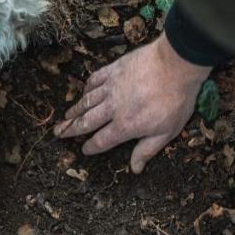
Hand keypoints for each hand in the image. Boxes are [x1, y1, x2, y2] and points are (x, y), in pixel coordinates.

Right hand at [54, 32, 210, 172]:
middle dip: (72, 129)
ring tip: (65, 116)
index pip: (102, 140)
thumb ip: (147, 150)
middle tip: (59, 133)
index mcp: (125, 126)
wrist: (175, 65)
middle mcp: (112, 108)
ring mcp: (111, 87)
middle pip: (87, 121)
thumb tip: (135, 169)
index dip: (92, 147)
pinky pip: (94, 80)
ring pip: (87, 101)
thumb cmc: (175, 100)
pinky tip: (84, 91)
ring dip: (75, 110)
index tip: (84, 150)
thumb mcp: (166, 132)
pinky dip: (87, 87)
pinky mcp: (114, 70)